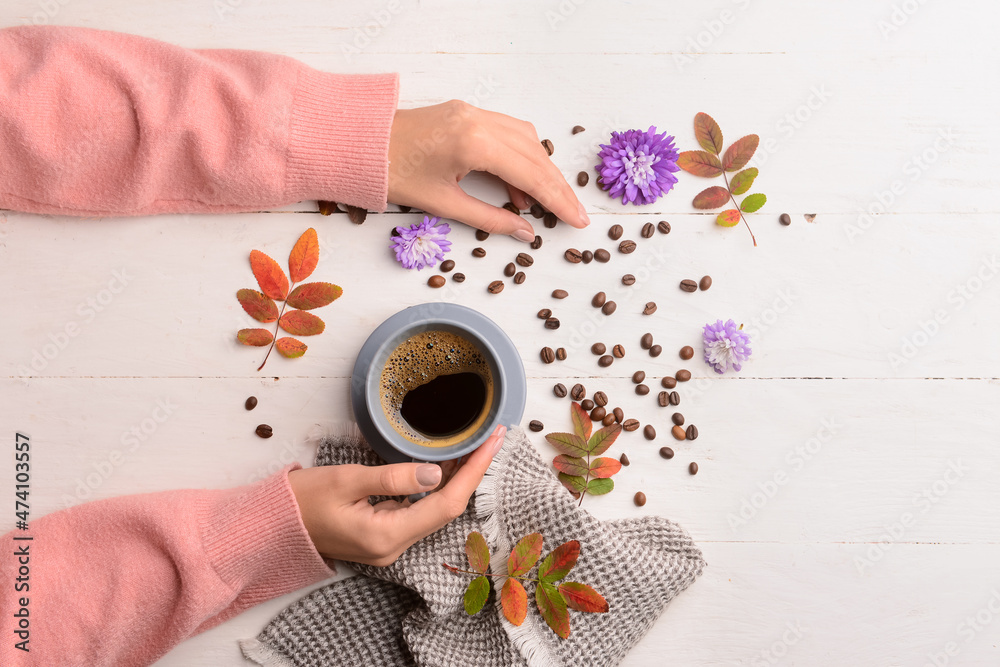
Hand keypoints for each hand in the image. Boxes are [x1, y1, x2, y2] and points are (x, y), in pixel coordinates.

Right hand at [288, 424, 506, 565]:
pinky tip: (444, 464)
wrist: (272, 527)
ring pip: (435, 511)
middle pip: (447, 509)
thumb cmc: (302, 501)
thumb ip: (393, 477)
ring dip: (457, 479)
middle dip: (472, 472)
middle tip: (491, 437)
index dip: (475, 471)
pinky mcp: (383, 538)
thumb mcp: (346, 480)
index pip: (447, 503)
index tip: (493, 442)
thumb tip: (435, 473)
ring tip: (475, 445)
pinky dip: (435, 487)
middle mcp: (392, 549)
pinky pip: (419, 512)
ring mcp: (388, 547)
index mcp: (386, 537)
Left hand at [387, 101, 589, 240]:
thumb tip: (526, 233)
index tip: (578, 220)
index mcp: (474, 143)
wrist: (358, 142)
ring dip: (541, 170)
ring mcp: (474, 112)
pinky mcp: (466, 112)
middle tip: (574, 214)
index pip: (531, 174)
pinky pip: (509, 131)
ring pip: (526, 139)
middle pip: (536, 154)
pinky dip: (522, 156)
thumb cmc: (392, 174)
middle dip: (557, 187)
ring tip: (545, 204)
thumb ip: (490, 219)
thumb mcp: (444, 204)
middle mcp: (480, 121)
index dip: (558, 200)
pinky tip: (520, 184)